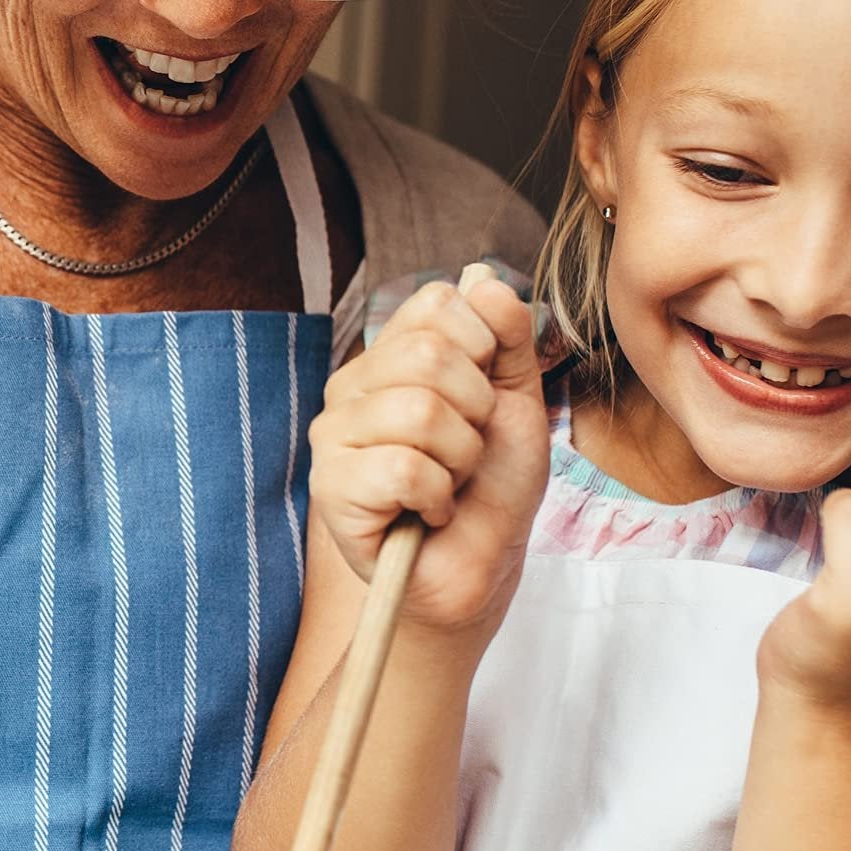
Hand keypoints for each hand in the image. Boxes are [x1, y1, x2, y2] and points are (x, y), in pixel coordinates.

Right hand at [308, 278, 548, 631]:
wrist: (480, 569)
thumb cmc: (491, 489)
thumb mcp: (518, 401)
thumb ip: (510, 337)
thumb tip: (486, 281)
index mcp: (390, 358)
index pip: (437, 304)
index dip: (484, 351)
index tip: (484, 402)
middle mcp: (351, 388)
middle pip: (430, 356)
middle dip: (477, 412)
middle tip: (469, 451)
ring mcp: (334, 439)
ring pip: (420, 412)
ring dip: (461, 459)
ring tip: (450, 483)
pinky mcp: (332, 491)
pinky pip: (404, 468)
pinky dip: (438, 496)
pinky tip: (429, 513)